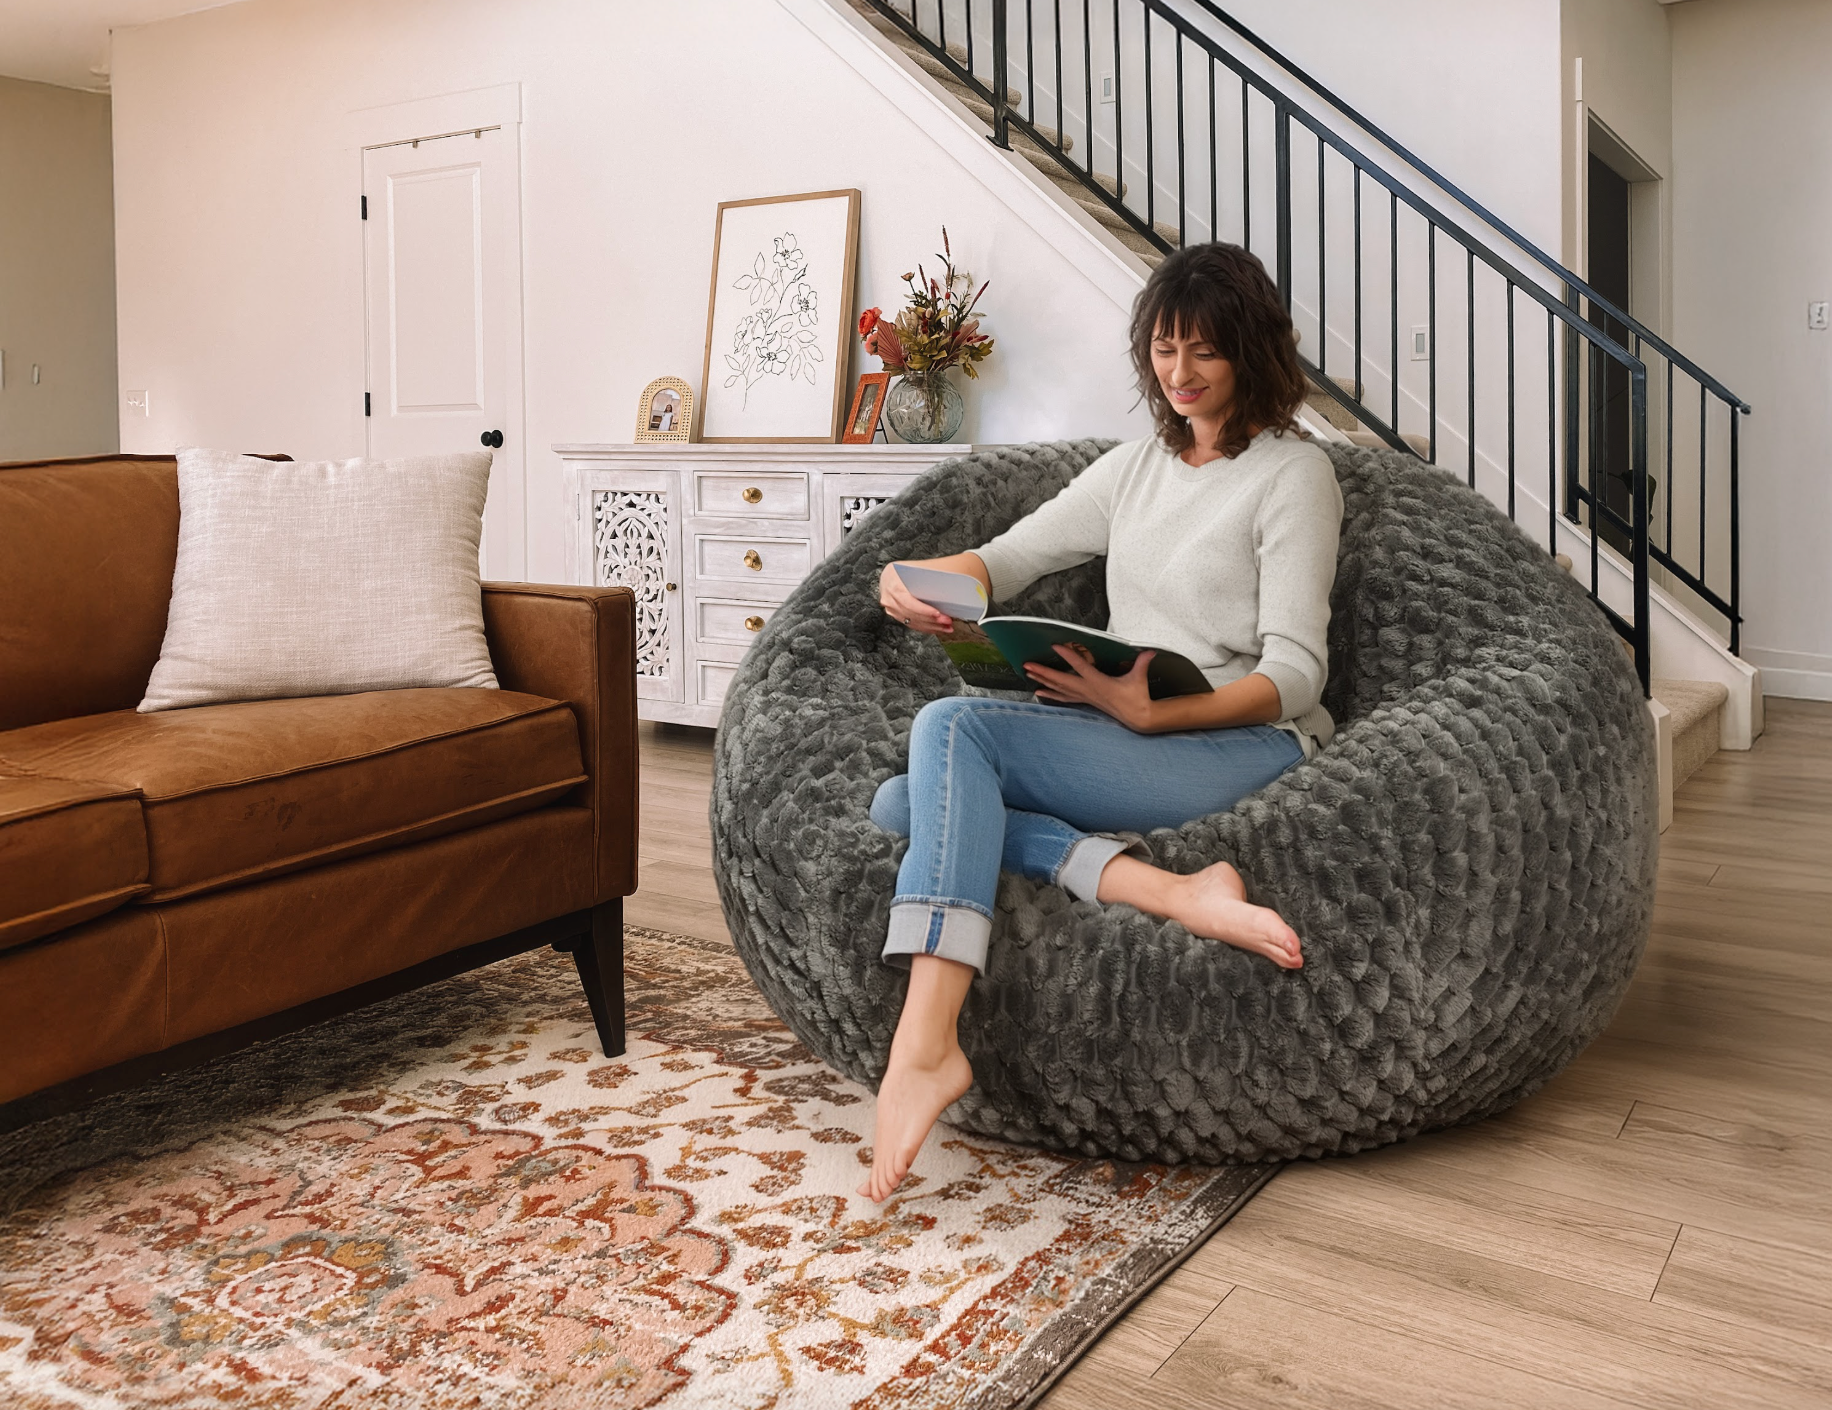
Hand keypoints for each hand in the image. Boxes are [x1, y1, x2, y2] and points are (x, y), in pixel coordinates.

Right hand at [879, 563, 954, 635]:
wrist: (904, 571)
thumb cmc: (916, 567)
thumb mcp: (924, 566)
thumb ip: (934, 574)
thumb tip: (955, 586)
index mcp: (892, 576)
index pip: (907, 599)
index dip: (923, 609)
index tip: (937, 613)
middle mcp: (888, 592)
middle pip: (910, 612)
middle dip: (930, 619)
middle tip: (946, 620)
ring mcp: (890, 604)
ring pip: (911, 621)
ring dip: (930, 626)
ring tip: (946, 626)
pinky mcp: (895, 612)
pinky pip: (911, 623)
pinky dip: (925, 626)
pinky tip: (937, 627)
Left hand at [1026, 645, 1157, 730]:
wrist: (1138, 717)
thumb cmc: (1137, 697)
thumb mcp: (1139, 678)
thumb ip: (1142, 663)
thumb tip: (1149, 652)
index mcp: (1100, 683)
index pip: (1081, 667)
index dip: (1069, 656)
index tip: (1056, 646)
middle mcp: (1088, 690)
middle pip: (1062, 680)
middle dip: (1044, 672)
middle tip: (1028, 664)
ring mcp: (1085, 697)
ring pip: (1059, 688)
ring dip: (1043, 680)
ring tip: (1028, 673)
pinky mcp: (1085, 700)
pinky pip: (1063, 697)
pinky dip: (1050, 693)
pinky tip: (1039, 691)